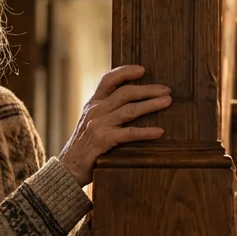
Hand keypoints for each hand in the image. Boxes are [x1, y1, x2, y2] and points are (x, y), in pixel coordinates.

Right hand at [59, 65, 171, 185]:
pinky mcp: (104, 140)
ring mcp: (100, 124)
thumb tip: (130, 99)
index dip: (125, 71)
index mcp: (93, 103)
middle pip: (125, 92)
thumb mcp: (91, 120)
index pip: (109, 79)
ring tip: (167, 102)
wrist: (69, 166)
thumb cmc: (84, 144)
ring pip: (129, 110)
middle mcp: (96, 110)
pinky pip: (129, 133)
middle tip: (166, 89)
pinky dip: (146, 132)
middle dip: (148, 89)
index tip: (143, 69)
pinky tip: (159, 131)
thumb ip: (106, 109)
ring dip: (151, 104)